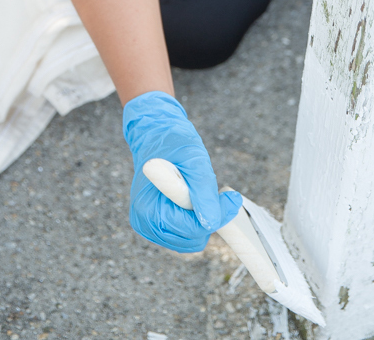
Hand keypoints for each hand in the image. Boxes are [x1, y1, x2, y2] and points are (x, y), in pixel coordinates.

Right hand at [123, 91, 241, 252]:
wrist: (157, 134)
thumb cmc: (175, 145)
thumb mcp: (195, 163)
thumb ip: (204, 194)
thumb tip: (213, 222)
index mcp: (149, 209)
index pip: (192, 230)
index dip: (215, 215)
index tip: (228, 197)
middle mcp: (145, 223)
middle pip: (192, 240)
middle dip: (205, 217)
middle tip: (208, 190)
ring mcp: (149, 226)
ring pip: (190, 240)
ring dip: (200, 219)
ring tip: (196, 192)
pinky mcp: (155, 226)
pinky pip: (184, 235)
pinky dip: (193, 220)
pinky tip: (191, 199)